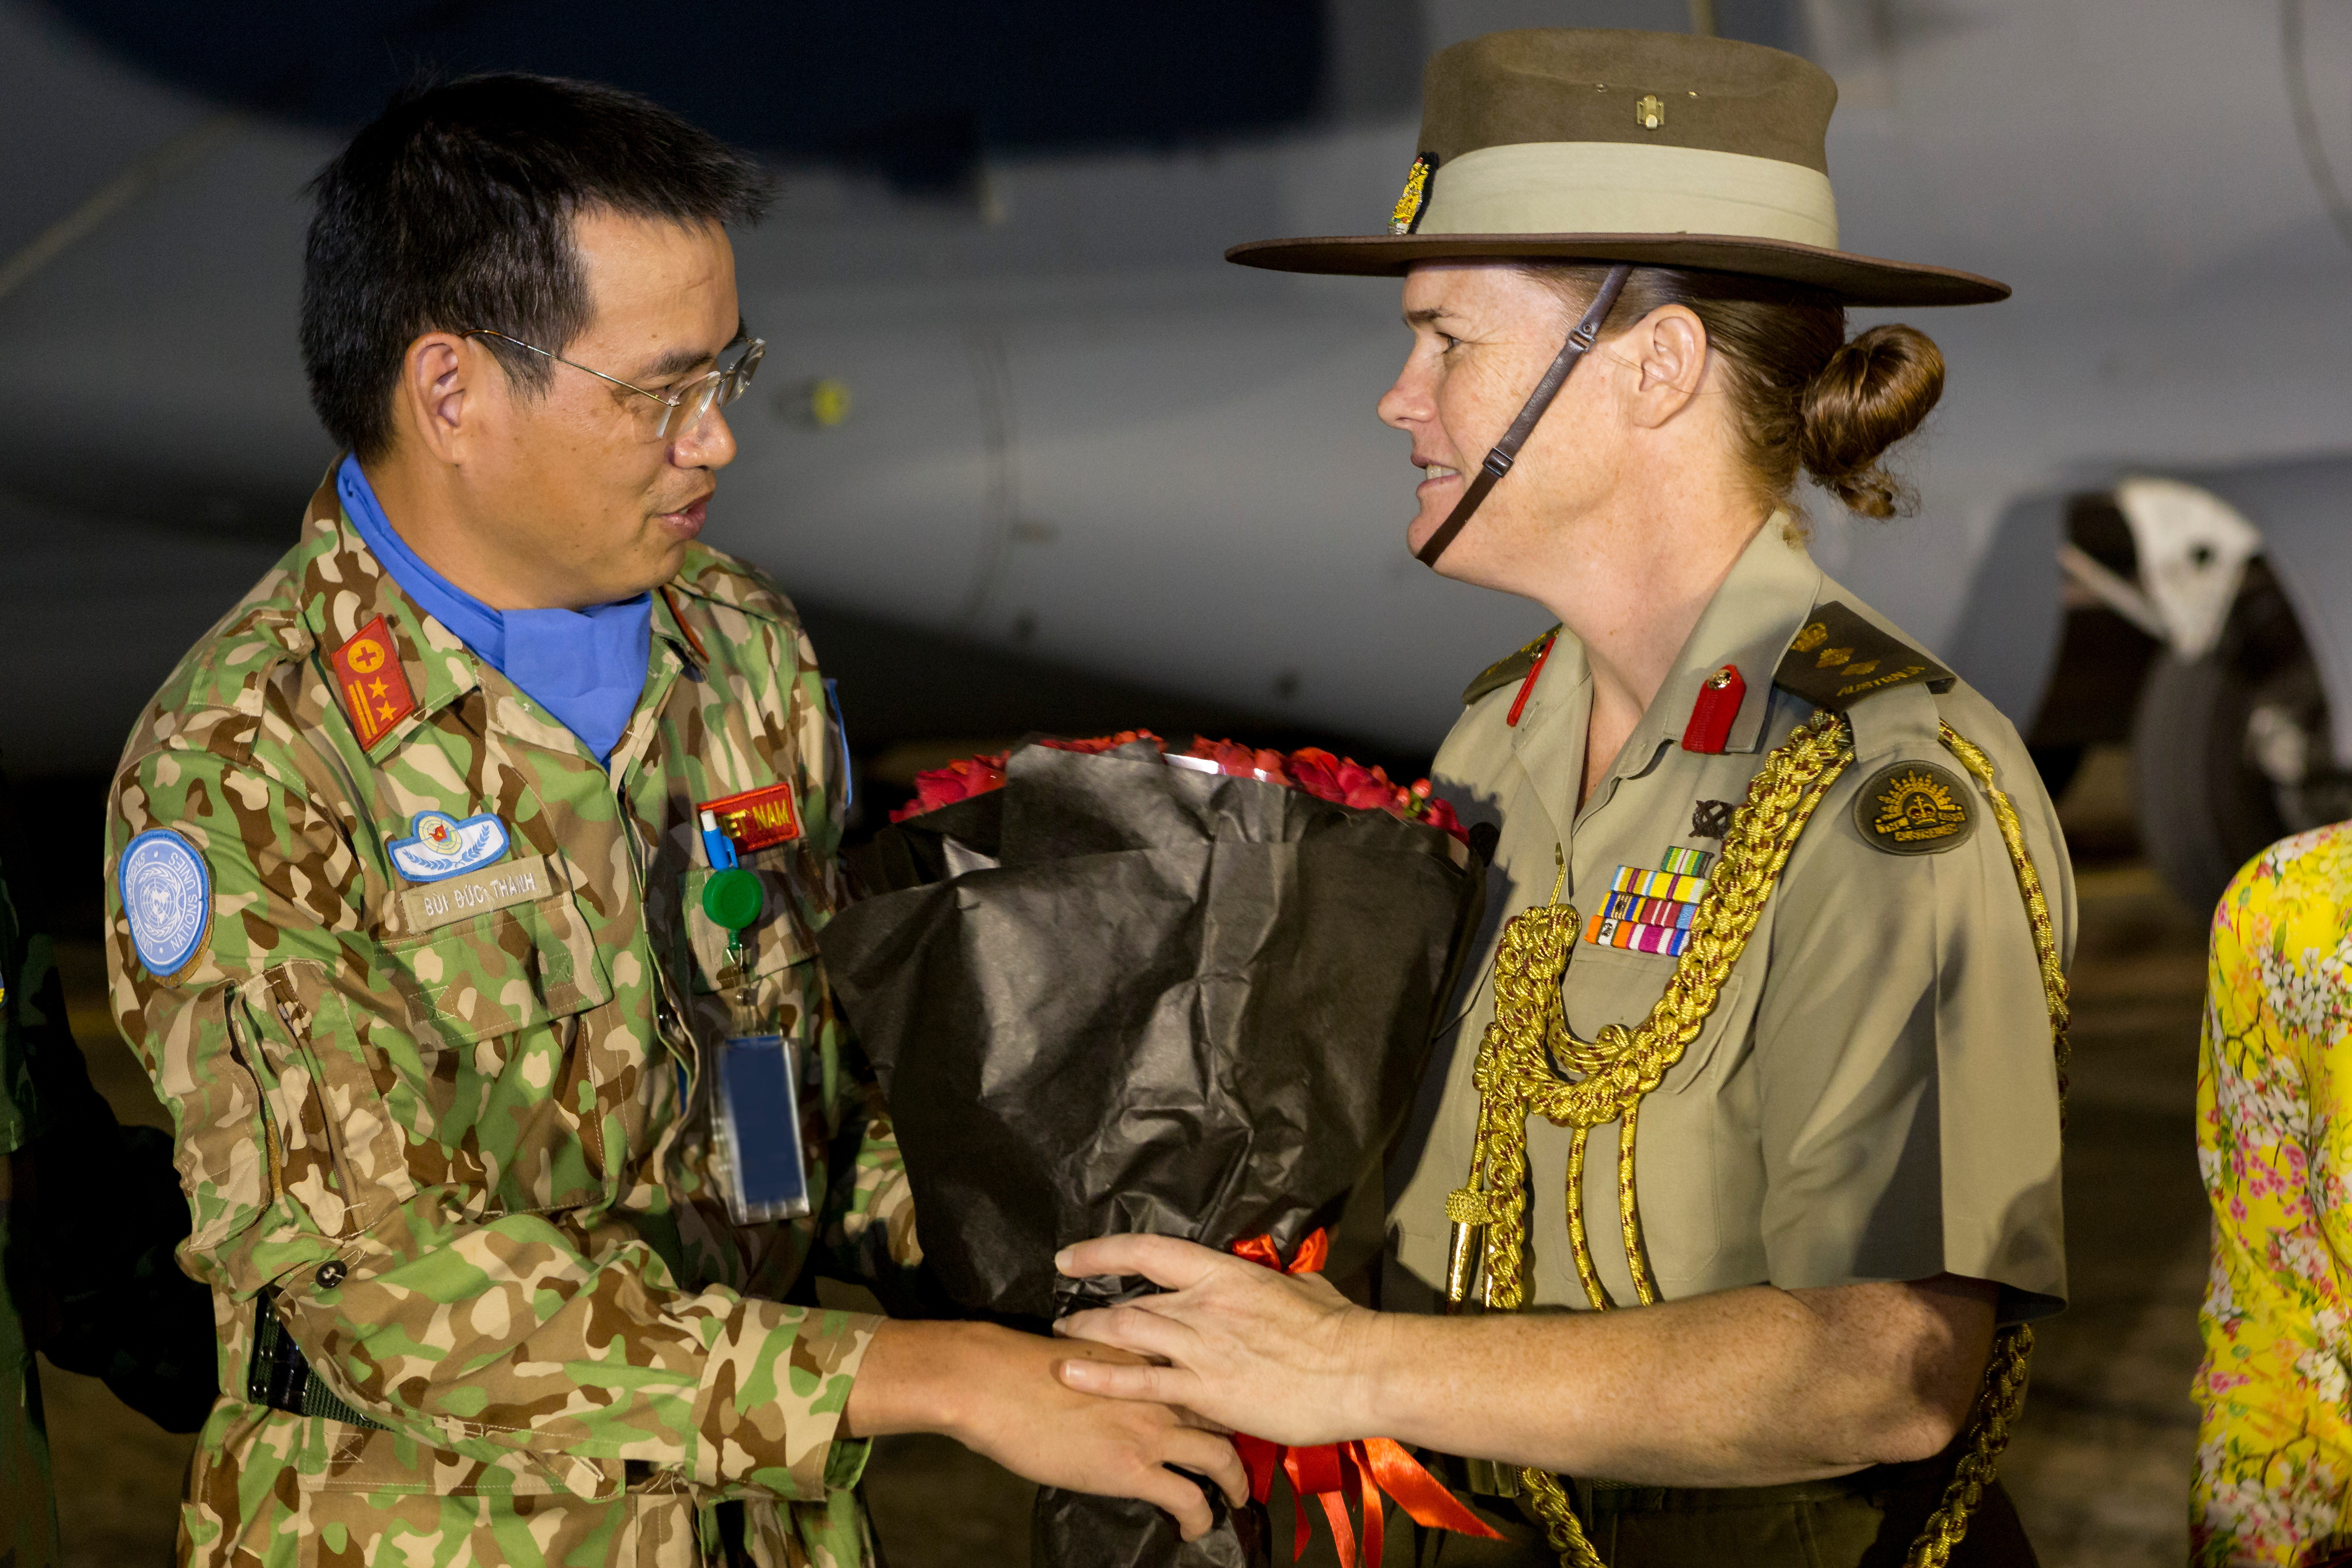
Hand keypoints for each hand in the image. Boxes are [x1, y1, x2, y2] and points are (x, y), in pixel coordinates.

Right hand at [844, 1319, 1245, 1540]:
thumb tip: (1117, 1391)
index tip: (1223, 1415)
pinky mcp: (1134, 1468)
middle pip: (1221, 1414)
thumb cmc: (1020, 1368)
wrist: (994, 1383)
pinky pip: (1189, 1498)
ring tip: (1234, 1498)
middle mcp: (1160, 1388)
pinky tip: (1193, 1528)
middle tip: (1238, 1461)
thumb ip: (1113, 1371)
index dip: (1218, 1397)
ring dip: (1233, 1482)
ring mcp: (1151, 1428)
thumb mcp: (1083, 1357)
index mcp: (1146, 1358)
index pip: (1201, 1373)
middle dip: (1237, 1439)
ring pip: (1220, 1457)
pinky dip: (1200, 1517)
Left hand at [1053, 1233, 1380, 1447]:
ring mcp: (1201, 1348)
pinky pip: (1142, 1384)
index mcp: (1225, 1274)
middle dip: (1089, 1309)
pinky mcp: (1206, 1392)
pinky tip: (1069, 1375)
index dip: (1103, 1251)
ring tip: (1060, 1341)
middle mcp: (1203, 1305)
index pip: (1149, 1251)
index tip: (1071, 1257)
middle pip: (1130, 1301)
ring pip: (1125, 1334)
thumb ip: (1271, 1283)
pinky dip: (1101, 1378)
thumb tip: (1275, 1278)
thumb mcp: (1301, 1287)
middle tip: (1063, 1316)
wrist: (1359, 1371)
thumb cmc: (1338, 1328)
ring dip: (1086, 1337)